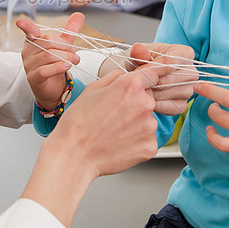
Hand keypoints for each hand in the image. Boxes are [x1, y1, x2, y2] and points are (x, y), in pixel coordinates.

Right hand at [17, 12, 83, 109]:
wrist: (52, 87)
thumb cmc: (54, 63)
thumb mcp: (63, 46)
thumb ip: (69, 31)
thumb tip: (79, 15)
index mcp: (33, 41)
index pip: (29, 31)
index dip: (26, 26)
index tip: (20, 22)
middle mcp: (27, 51)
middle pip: (48, 43)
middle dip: (65, 47)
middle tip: (75, 53)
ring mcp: (28, 65)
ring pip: (48, 56)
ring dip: (66, 57)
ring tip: (75, 60)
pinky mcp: (33, 77)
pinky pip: (45, 70)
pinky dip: (58, 67)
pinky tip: (67, 66)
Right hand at [21, 66, 158, 227]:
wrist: (75, 154)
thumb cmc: (79, 122)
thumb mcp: (93, 88)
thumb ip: (116, 77)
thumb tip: (127, 75)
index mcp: (131, 85)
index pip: (154, 72)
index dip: (150, 75)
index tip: (152, 77)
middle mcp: (145, 104)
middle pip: (148, 97)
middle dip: (136, 102)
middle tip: (115, 113)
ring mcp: (150, 127)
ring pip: (148, 119)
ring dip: (136, 122)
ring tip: (114, 130)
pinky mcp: (150, 146)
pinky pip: (147, 138)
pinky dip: (137, 139)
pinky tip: (119, 141)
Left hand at [98, 42, 197, 115]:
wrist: (134, 80)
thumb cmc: (137, 64)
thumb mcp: (135, 55)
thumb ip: (138, 52)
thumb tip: (139, 49)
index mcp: (182, 53)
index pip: (175, 59)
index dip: (156, 66)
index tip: (142, 70)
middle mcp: (191, 71)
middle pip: (176, 78)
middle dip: (155, 81)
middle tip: (140, 82)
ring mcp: (188, 89)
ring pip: (175, 93)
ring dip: (155, 94)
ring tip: (143, 90)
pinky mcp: (182, 104)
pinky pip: (174, 107)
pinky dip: (158, 105)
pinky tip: (148, 100)